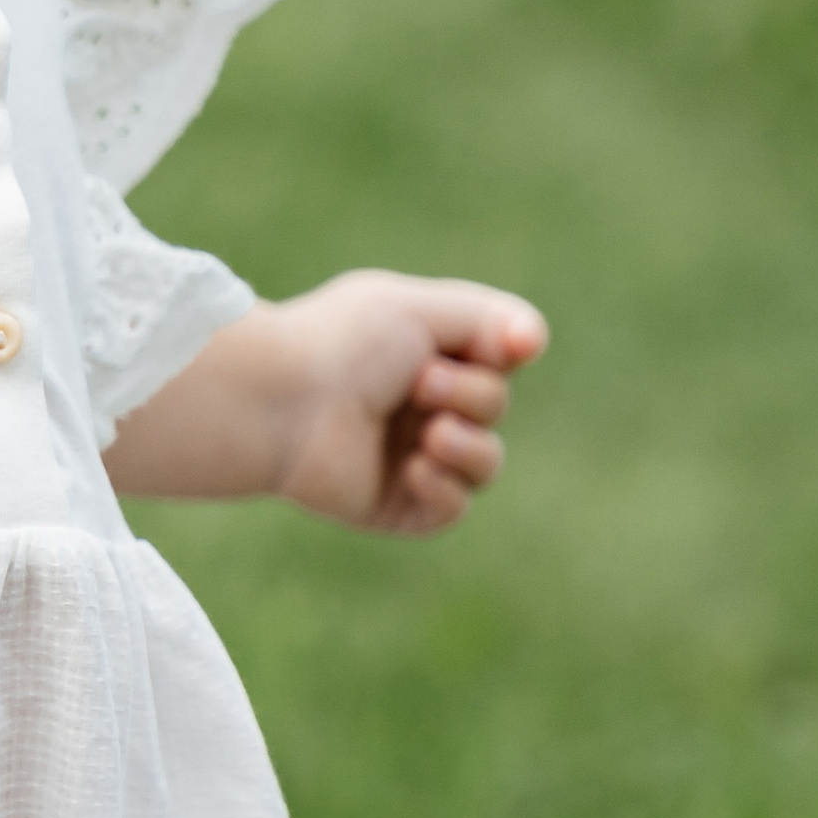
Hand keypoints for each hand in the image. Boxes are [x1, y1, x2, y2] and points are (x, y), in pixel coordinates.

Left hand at [266, 270, 547, 535]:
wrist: (281, 402)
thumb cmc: (343, 344)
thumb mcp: (420, 309)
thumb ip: (487, 319)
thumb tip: (536, 340)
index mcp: (423, 350)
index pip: (498, 354)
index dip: (500, 350)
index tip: (499, 346)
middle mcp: (418, 403)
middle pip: (495, 405)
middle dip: (471, 394)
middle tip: (420, 383)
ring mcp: (408, 455)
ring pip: (486, 462)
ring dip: (470, 447)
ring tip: (431, 435)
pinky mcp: (394, 506)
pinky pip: (452, 508)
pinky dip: (444, 489)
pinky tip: (415, 469)